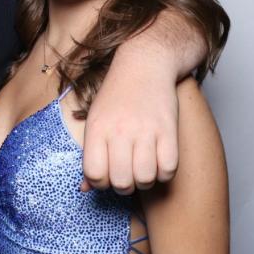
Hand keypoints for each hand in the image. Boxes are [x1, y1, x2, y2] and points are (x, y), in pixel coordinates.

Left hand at [81, 49, 179, 194]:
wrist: (144, 65)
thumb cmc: (116, 96)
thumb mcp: (95, 119)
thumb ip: (90, 154)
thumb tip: (85, 189)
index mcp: (97, 127)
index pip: (94, 174)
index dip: (100, 182)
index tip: (107, 173)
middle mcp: (119, 130)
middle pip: (121, 182)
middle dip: (124, 186)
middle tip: (126, 174)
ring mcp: (145, 130)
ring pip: (145, 178)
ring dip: (145, 181)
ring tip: (142, 169)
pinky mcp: (169, 129)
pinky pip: (168, 169)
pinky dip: (164, 173)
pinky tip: (158, 162)